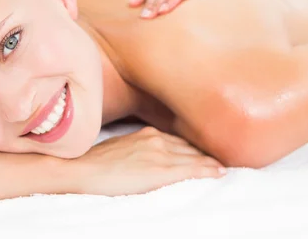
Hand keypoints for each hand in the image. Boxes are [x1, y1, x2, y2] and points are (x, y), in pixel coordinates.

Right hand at [69, 127, 225, 195]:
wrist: (82, 169)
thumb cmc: (95, 162)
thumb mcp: (120, 147)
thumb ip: (138, 148)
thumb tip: (144, 157)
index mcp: (147, 134)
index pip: (178, 140)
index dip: (194, 147)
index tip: (206, 151)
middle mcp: (157, 139)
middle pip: (189, 147)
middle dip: (205, 152)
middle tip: (222, 158)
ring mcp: (160, 153)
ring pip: (194, 157)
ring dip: (211, 162)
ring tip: (224, 167)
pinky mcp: (161, 170)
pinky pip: (191, 170)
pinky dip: (207, 170)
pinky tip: (219, 173)